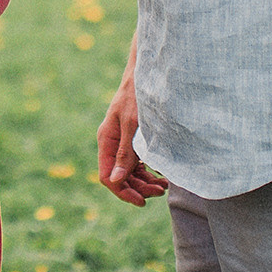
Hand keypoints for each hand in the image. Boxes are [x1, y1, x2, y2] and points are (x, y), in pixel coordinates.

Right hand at [97, 47, 165, 205]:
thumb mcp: (133, 124)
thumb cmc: (139, 94)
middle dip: (138, 188)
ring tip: (164, 185)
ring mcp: (123, 139)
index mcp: (107, 139)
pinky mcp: (134, 135)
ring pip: (129, 170)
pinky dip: (148, 170)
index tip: (142, 201)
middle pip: (119, 176)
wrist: (149, 70)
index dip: (123, 191)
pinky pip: (137, 160)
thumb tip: (115, 180)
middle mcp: (112, 141)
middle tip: (161, 191)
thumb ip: (125, 153)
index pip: (107, 176)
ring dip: (145, 181)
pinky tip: (161, 171)